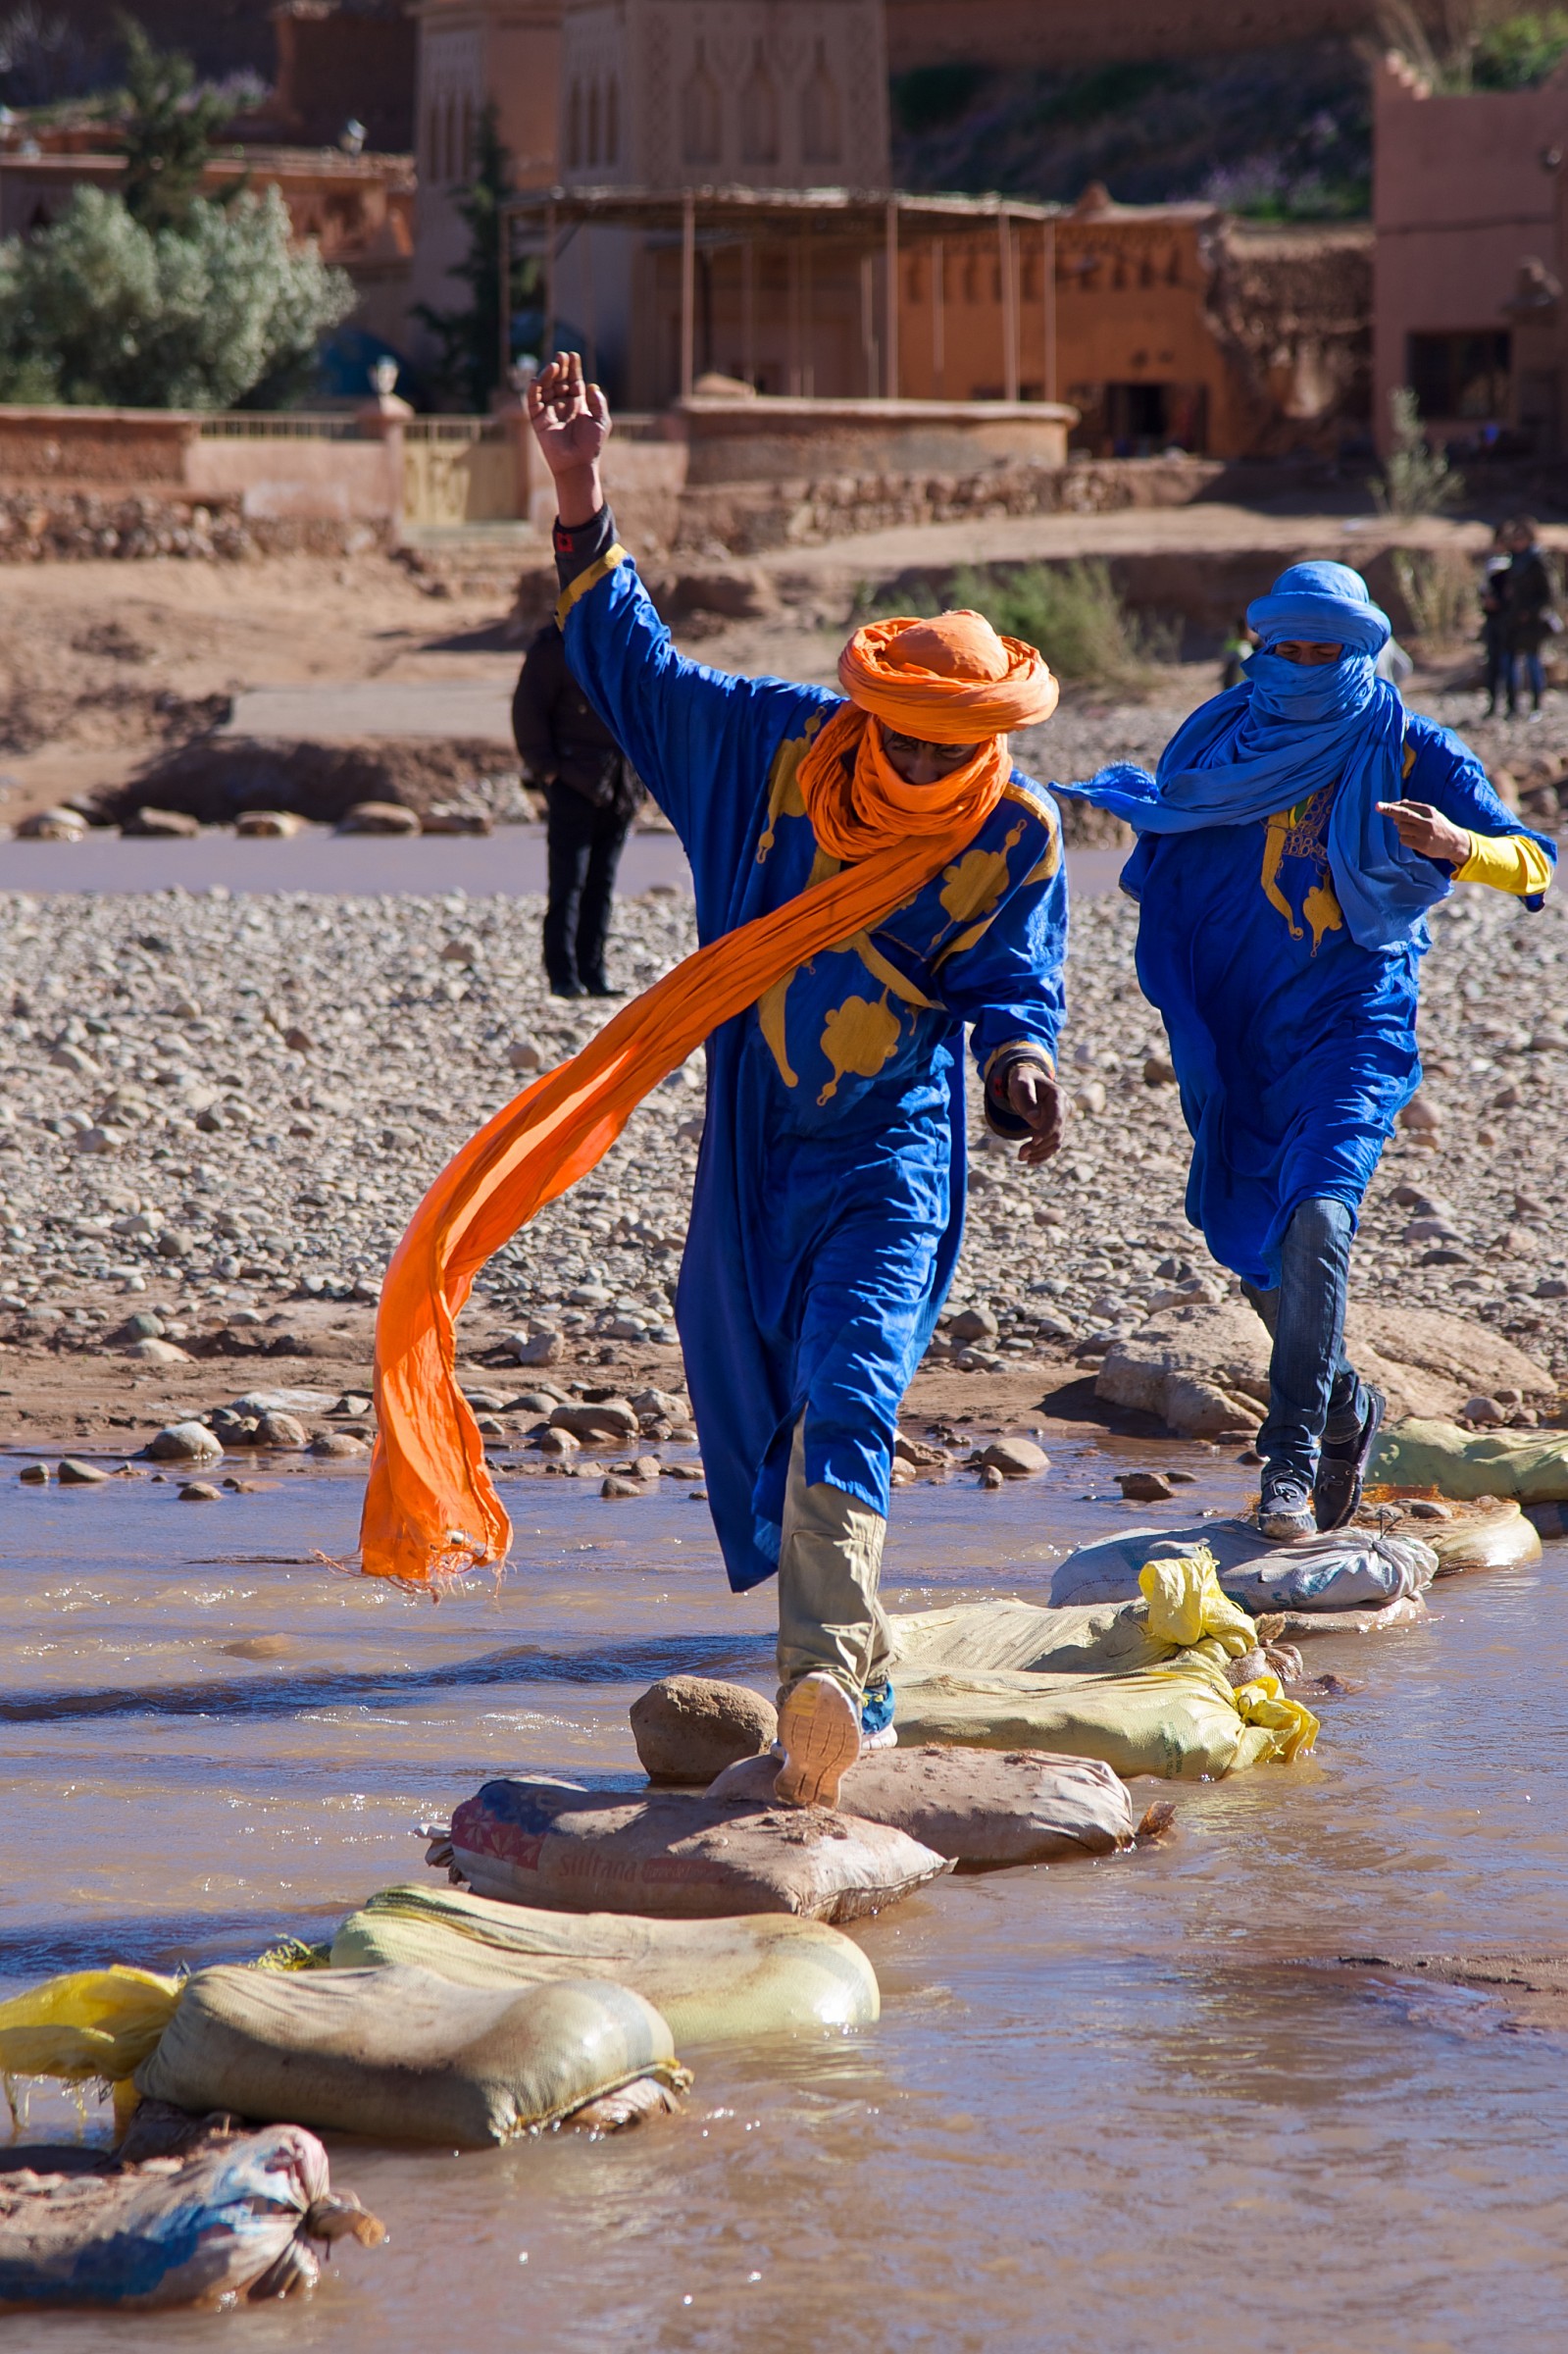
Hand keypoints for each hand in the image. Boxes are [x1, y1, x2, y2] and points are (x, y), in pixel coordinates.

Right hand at [527, 350, 610, 524]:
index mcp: (578, 403)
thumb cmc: (591, 445)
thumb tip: (592, 386)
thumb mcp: (601, 421)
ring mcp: (549, 411)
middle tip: (561, 356)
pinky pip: (533, 402)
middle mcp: (563, 404)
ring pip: (545, 387)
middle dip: (560, 367)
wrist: (577, 464)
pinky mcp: (538, 420)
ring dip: (548, 375)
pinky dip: (533, 390)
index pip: (573, 380)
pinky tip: (537, 380)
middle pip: (559, 380)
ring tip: (553, 366)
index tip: (573, 356)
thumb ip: (598, 403)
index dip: (573, 368)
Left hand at [1005, 1059, 1067, 1166]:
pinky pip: (1052, 1146)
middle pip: (1057, 1133)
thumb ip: (1027, 1099)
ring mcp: (1060, 1121)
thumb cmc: (1022, 1080)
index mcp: (1058, 1097)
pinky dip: (1043, 1155)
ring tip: (1021, 1157)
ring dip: (1040, 1153)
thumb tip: (1034, 1118)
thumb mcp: (1021, 1084)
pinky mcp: (1054, 1130)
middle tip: (1020, 1154)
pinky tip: (1030, 1162)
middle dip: (1039, 1146)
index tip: (1033, 1141)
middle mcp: (1063, 1110)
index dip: (1046, 1131)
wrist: (1026, 1082)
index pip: (1057, 1118)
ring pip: (1056, 1143)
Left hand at [1375, 799, 1472, 865]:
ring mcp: (1424, 833)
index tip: (1380, 805)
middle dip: (1389, 810)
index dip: (1393, 806)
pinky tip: (1414, 840)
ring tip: (1414, 832)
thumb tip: (1399, 804)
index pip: (1407, 806)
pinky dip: (1405, 839)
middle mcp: (1427, 821)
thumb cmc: (1439, 826)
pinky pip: (1403, 840)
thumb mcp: (1431, 814)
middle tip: (1377, 806)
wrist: (1454, 842)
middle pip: (1403, 815)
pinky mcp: (1422, 845)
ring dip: (1402, 830)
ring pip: (1401, 828)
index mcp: (1429, 811)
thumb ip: (1416, 809)